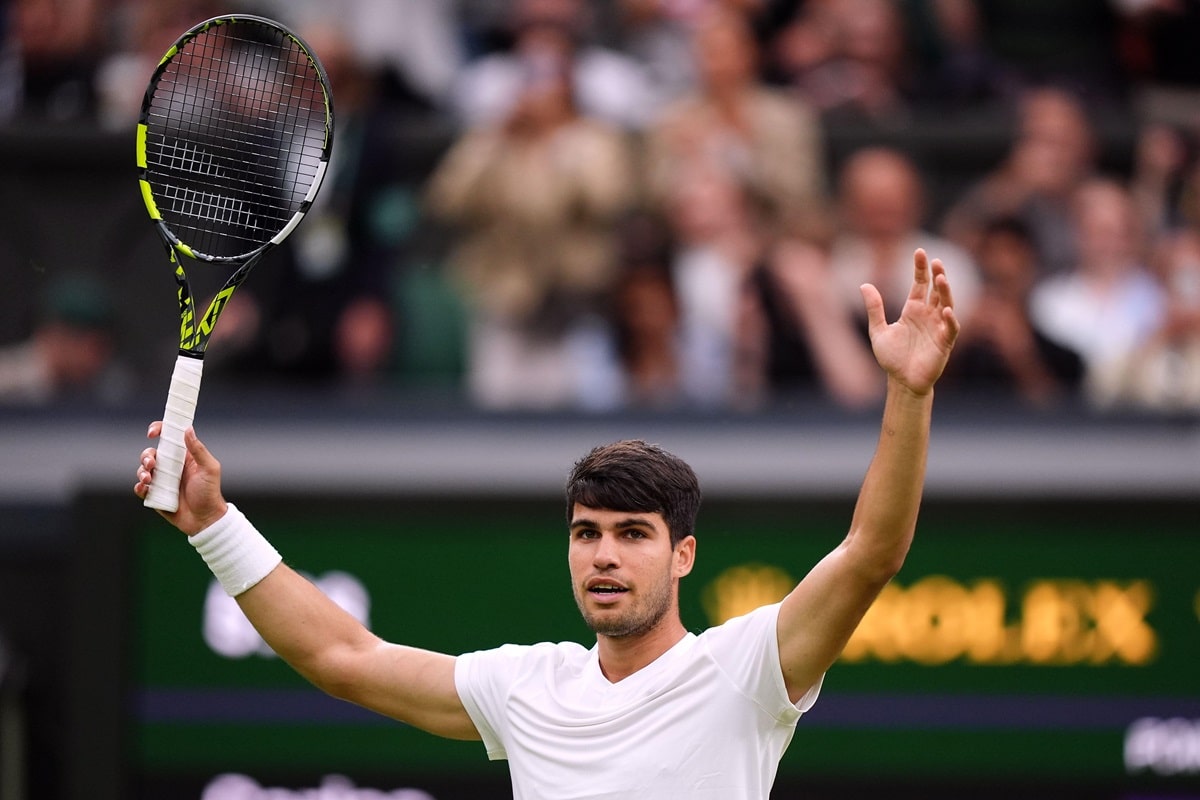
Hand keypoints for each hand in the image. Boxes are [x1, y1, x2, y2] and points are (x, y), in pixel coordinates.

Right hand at [135, 423, 228, 534]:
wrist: (204, 519)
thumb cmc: (210, 493)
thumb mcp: (209, 468)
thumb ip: (198, 449)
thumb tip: (188, 429)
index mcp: (183, 457)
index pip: (168, 438)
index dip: (158, 430)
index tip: (152, 433)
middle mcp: (171, 466)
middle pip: (151, 453)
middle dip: (146, 456)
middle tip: (152, 463)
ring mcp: (162, 480)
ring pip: (143, 469)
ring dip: (141, 471)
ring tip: (148, 479)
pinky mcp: (155, 495)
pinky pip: (141, 488)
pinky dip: (139, 487)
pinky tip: (145, 488)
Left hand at [860, 249, 959, 395]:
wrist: (901, 381)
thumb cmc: (892, 357)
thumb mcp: (878, 331)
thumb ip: (874, 308)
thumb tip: (864, 284)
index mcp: (913, 310)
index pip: (919, 284)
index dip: (920, 269)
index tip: (919, 252)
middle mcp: (928, 315)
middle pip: (935, 290)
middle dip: (936, 275)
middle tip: (935, 261)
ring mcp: (938, 328)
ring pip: (946, 304)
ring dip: (946, 292)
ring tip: (942, 278)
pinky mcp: (944, 343)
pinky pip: (950, 328)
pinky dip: (950, 319)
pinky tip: (947, 310)